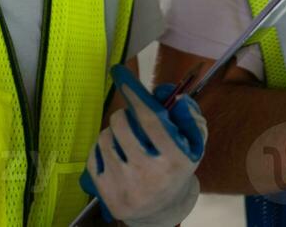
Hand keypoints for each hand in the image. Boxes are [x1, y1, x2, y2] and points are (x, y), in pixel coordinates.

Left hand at [79, 64, 207, 226]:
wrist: (163, 209)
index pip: (150, 120)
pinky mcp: (107, 196)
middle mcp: (150, 176)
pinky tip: (112, 154)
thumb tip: (170, 94)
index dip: (134, 95)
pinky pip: (92, 157)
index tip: (121, 76)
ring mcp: (127, 188)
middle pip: (121, 126)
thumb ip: (187, 115)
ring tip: (123, 141)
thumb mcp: (193, 142)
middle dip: (123, 116)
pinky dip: (100, 150)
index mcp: (175, 159)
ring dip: (111, 133)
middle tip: (129, 121)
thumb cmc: (176, 166)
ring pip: (104, 139)